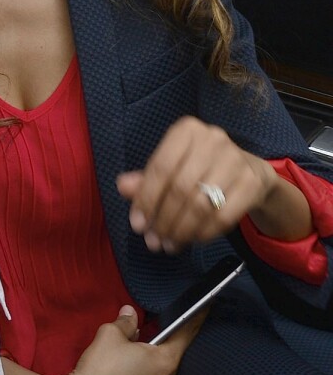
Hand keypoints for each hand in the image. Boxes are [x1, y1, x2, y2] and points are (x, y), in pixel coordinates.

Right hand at [57, 306, 199, 374]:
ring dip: (146, 369)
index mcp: (165, 361)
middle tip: (133, 343)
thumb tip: (131, 314)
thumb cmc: (100, 370)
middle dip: (154, 349)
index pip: (186, 334)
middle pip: (168, 358)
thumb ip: (126, 323)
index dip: (196, 318)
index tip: (207, 306)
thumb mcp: (110, 335)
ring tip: (122, 367)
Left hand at [117, 117, 285, 251]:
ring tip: (169, 244)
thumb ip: (148, 178)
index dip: (146, 198)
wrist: (251, 172)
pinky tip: (193, 240)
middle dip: (163, 219)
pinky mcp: (252, 183)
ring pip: (201, 205)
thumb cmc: (203, 168)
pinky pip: (223, 217)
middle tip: (154, 241)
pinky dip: (203, 233)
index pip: (161, 167)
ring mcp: (235, 160)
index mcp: (187, 130)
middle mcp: (212, 139)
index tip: (137, 224)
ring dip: (181, 230)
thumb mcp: (174, 166)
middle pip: (180, 188)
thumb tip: (122, 187)